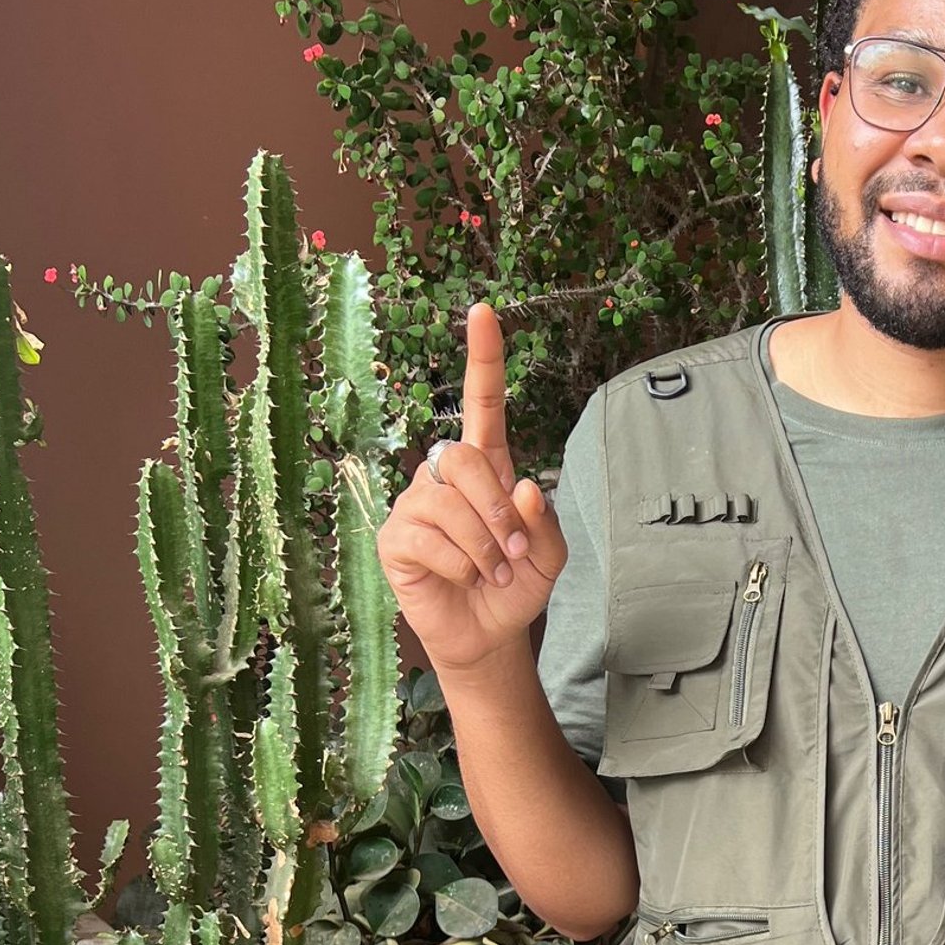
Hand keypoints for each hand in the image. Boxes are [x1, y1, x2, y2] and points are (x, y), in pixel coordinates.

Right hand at [376, 302, 569, 673]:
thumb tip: (525, 487)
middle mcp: (444, 477)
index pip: (482, 403)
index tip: (483, 311)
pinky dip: (461, 565)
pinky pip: (430, 540)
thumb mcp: (549, 556)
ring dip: (484, 546)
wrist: (489, 633)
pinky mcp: (395, 539)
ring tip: (494, 571)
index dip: (482, 358)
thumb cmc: (516, 585)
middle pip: (463, 458)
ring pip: (447, 504)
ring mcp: (415, 505)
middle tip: (515, 551)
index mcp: (486, 467)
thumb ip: (545, 523)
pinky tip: (464, 578)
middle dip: (497, 510)